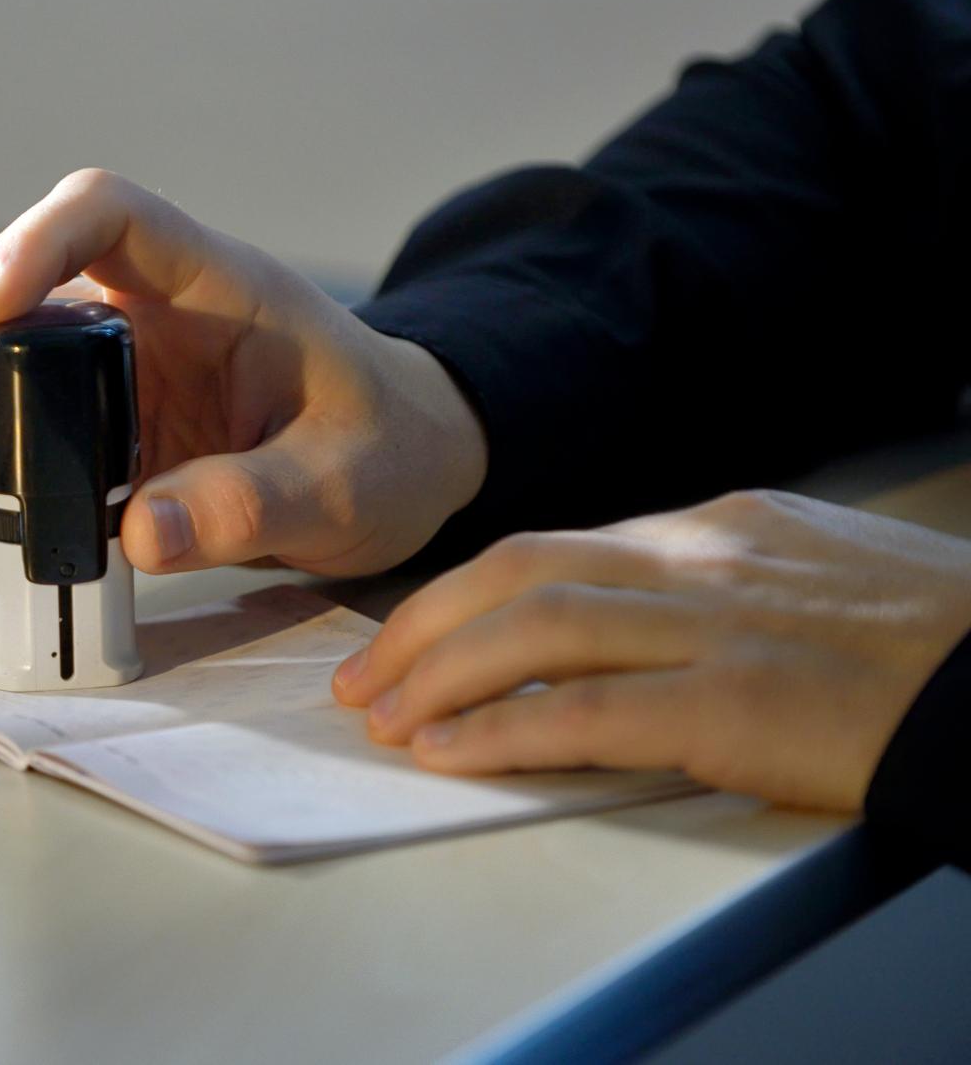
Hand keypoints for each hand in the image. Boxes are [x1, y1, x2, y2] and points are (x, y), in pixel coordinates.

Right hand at [0, 168, 489, 636]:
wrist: (402, 470)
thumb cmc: (390, 445)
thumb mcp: (348, 481)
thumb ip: (256, 500)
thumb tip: (140, 534)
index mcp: (210, 284)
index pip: (104, 214)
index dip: (34, 243)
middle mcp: (144, 318)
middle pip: (17, 323)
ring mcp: (116, 382)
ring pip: (3, 399)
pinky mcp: (105, 444)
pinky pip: (30, 470)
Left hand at [334, 489, 970, 809]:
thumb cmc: (927, 640)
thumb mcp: (808, 569)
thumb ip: (712, 578)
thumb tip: (623, 607)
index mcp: (715, 526)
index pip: (554, 546)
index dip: (463, 594)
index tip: (411, 633)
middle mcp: (700, 560)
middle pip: (517, 570)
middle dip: (421, 624)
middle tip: (363, 677)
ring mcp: (716, 626)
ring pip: (531, 627)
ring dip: (436, 673)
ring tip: (384, 718)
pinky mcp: (735, 701)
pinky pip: (583, 710)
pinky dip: (500, 729)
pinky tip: (448, 753)